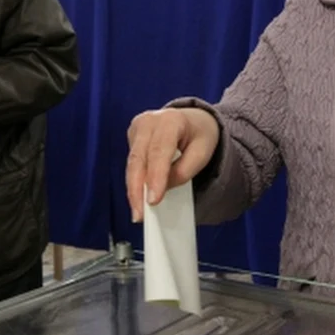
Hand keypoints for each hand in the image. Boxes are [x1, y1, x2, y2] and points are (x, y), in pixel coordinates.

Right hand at [126, 108, 220, 222]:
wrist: (193, 120)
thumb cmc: (199, 134)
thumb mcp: (203, 152)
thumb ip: (184, 171)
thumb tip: (162, 188)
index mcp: (170, 120)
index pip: (159, 151)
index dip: (155, 177)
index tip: (152, 200)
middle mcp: (149, 121)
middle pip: (139, 158)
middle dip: (137, 189)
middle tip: (140, 214)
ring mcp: (137, 128)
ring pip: (132, 163)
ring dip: (133, 189)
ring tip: (138, 212)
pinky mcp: (132, 137)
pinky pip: (132, 163)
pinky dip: (135, 181)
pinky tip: (138, 197)